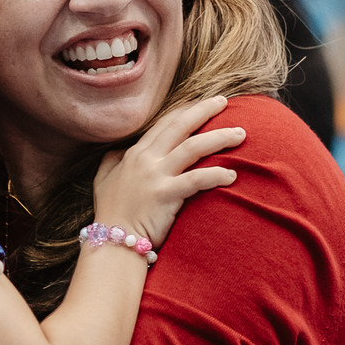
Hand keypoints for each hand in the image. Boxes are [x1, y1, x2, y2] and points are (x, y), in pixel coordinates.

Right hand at [91, 95, 243, 246]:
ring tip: (240, 134)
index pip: (165, 123)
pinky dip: (216, 174)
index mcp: (136, 153)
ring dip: (219, 138)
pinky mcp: (166, 196)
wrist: (113, 242)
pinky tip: (232, 175)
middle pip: (181, 126)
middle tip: (224, 102)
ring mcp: (156, 176)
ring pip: (193, 147)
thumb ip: (113, 160)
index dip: (186, 110)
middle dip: (204, 110)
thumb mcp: (104, 178)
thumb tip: (120, 150)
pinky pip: (197, 179)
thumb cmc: (110, 212)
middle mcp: (146, 159)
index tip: (203, 103)